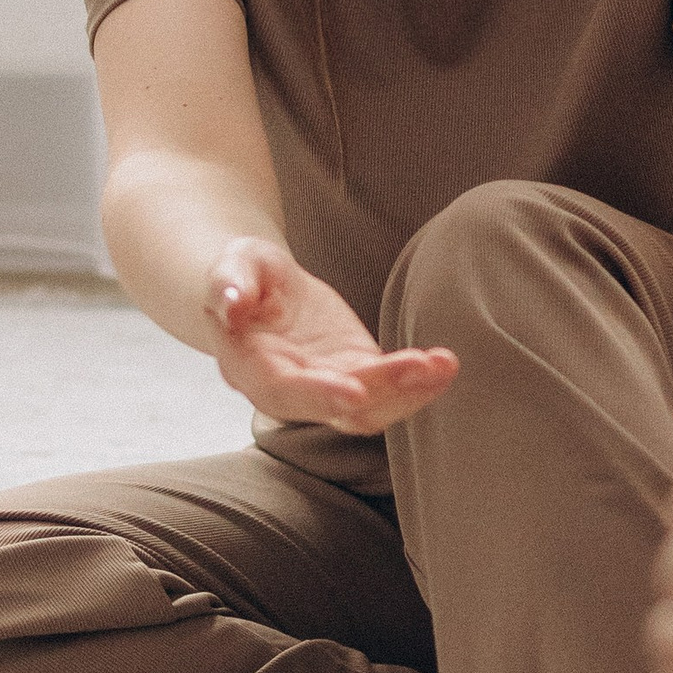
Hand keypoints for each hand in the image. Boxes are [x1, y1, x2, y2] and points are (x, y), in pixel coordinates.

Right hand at [203, 238, 458, 433]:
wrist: (260, 288)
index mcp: (251, 368)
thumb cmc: (241, 275)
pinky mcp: (357, 372)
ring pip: (371, 408)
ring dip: (409, 392)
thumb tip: (230, 302)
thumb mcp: (230, 264)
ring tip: (442, 365)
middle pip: (338, 407)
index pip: (285, 391)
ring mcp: (328, 386)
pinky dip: (418, 380)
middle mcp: (292, 391)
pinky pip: (390, 388)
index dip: (319, 395)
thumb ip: (228, 283)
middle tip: (420, 367)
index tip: (355, 392)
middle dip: (382, 390)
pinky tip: (444, 362)